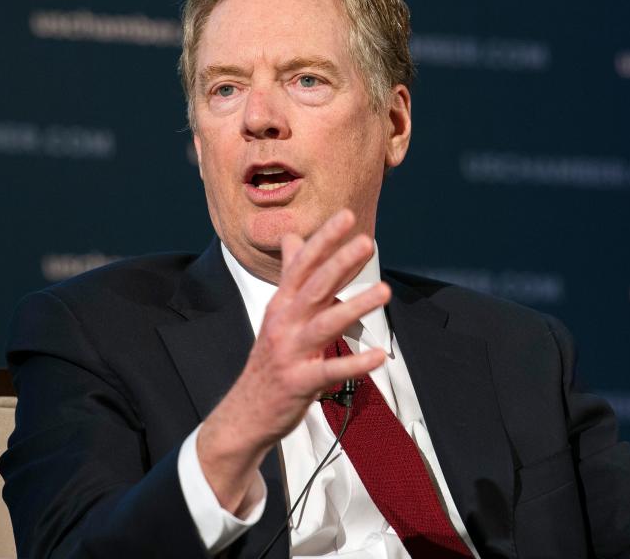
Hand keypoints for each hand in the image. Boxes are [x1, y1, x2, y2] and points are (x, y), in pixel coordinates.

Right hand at [197, 209, 388, 512]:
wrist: (245, 412)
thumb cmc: (269, 359)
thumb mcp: (278, 313)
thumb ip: (291, 275)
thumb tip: (293, 238)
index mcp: (283, 304)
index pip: (304, 264)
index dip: (324, 240)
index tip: (347, 216)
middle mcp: (285, 323)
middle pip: (315, 287)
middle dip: (341, 262)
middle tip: (366, 242)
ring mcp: (291, 352)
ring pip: (325, 324)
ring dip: (355, 306)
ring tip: (384, 291)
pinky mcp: (300, 382)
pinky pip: (331, 371)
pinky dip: (355, 364)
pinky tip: (378, 355)